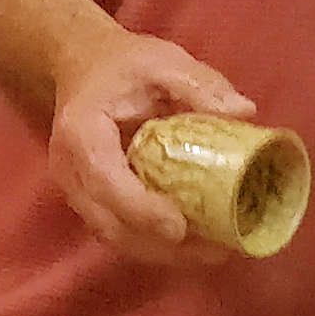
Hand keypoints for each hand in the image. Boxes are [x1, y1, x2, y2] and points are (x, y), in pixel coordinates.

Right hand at [44, 29, 257, 265]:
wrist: (83, 68)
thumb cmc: (124, 66)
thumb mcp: (163, 62)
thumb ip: (200, 85)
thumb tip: (244, 112)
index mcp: (82, 133)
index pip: (104, 181)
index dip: (139, 209)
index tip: (181, 227)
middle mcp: (70, 170)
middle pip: (109, 223)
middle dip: (161, 246)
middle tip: (217, 250)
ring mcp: (76, 191)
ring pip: (114, 236)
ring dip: (163, 253)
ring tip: (215, 252)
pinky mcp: (91, 202)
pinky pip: (120, 232)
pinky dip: (156, 245)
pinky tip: (197, 245)